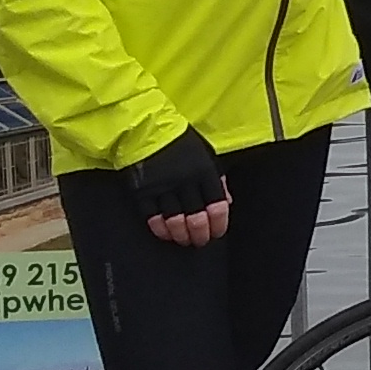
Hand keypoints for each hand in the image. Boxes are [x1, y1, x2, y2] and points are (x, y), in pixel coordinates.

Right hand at [127, 126, 230, 247]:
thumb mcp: (205, 153)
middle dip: (201, 235)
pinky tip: (166, 234)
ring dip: (182, 236)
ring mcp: (162, 187)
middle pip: (197, 219)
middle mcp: (185, 181)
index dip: (219, 224)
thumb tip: (228, 201)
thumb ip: (217, 177)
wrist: (144, 128)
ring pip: (175, 222)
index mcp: (204, 171)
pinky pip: (153, 218)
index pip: (217, 206)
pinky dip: (161, 230)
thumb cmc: (178, 140)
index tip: (217, 232)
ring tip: (184, 240)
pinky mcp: (143, 192)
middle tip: (200, 241)